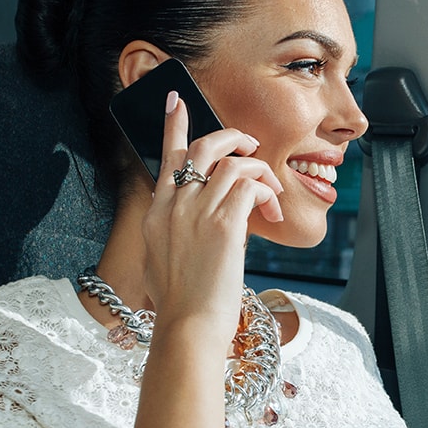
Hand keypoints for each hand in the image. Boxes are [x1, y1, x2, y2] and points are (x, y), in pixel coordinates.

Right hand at [141, 90, 283, 343]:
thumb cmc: (182, 306)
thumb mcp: (165, 261)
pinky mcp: (223, 224)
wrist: (188, 327)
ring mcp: (196, 212)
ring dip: (260, 172)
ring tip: (270, 193)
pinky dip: (265, 191)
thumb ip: (179, 232)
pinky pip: (250, 185)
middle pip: (203, 147)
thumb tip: (205, 223)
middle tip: (249, 145)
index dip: (174, 126)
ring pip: (234, 163)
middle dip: (232, 137)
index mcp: (156, 214)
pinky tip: (270, 209)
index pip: (167, 158)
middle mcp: (173, 206)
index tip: (177, 100)